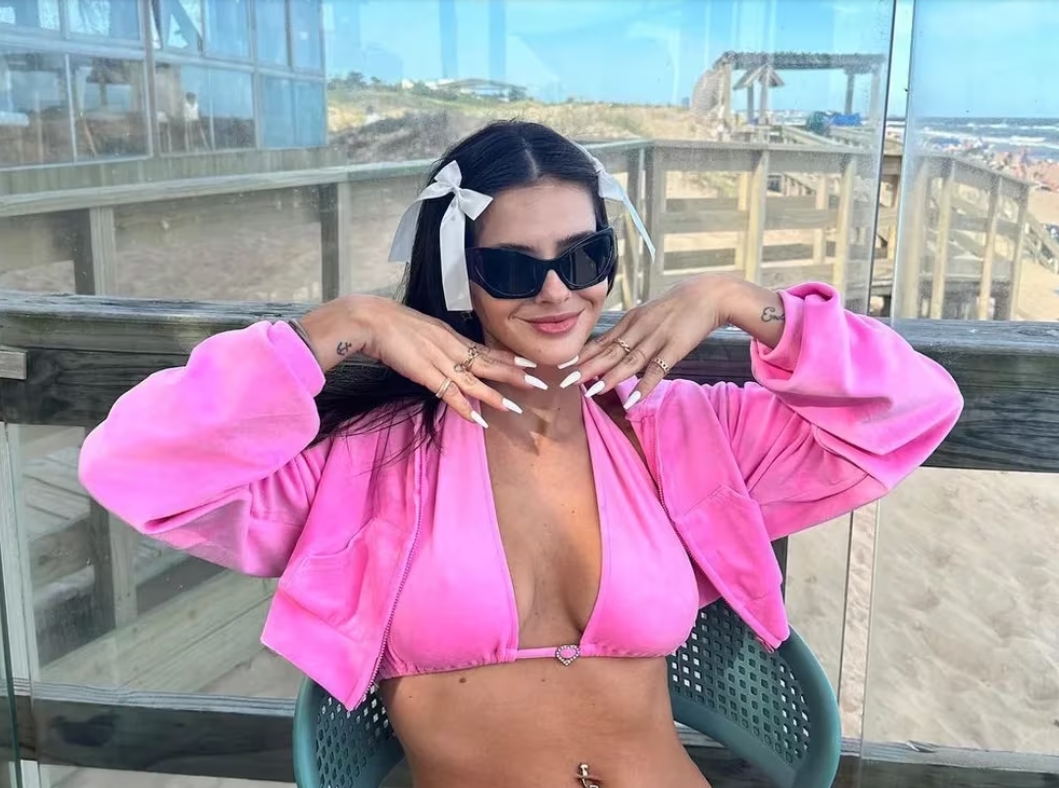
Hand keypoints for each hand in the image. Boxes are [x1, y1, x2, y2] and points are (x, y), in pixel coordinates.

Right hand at [298, 295, 540, 425]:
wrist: (372, 320)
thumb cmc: (393, 324)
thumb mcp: (425, 331)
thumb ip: (439, 343)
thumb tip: (449, 354)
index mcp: (452, 337)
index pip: (487, 350)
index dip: (509, 359)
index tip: (530, 365)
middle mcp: (452, 348)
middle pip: (489, 364)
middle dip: (514, 376)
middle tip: (539, 384)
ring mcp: (440, 361)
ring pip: (474, 381)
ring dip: (494, 396)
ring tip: (514, 408)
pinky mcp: (425, 373)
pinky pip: (449, 393)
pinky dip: (463, 407)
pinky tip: (477, 419)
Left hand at [573, 274, 777, 408]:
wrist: (708, 294)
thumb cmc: (678, 306)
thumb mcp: (648, 313)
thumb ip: (631, 330)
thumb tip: (613, 348)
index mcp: (630, 321)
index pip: (601, 341)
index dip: (582, 355)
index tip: (563, 366)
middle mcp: (639, 329)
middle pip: (608, 352)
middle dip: (586, 368)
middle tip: (565, 381)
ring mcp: (656, 339)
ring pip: (628, 361)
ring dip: (609, 377)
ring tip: (590, 392)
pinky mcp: (675, 348)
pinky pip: (656, 370)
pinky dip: (643, 386)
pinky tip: (630, 400)